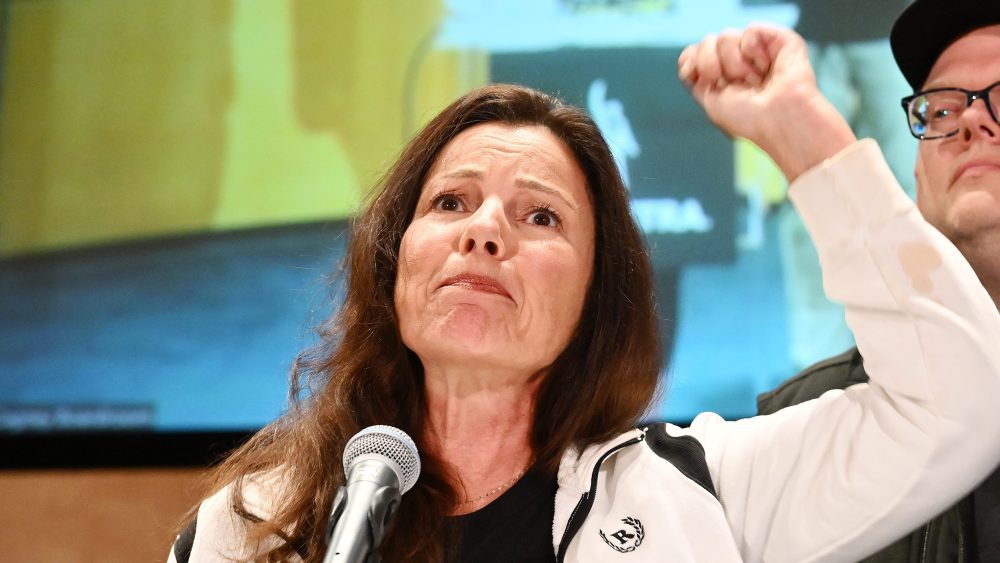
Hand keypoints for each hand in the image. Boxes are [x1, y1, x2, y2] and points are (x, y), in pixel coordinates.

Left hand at [678, 25, 855, 181]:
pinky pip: (751, 30)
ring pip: (726, 36)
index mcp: (721, 75)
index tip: (703, 80)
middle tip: (738, 87)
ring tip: (757, 80)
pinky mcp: (776, 38)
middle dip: (714, 68)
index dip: (692, 61)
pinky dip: (756, 53)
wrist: (779, 120)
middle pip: (706, 43)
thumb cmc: (748, 119)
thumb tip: (690, 55)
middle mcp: (737, 59)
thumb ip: (694, 75)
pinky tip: (768, 67)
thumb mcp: (709, 100)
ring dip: (737, 65)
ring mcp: (756, 48)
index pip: (693, 53)